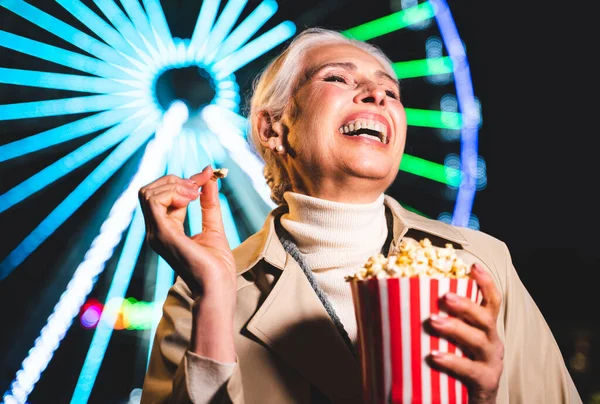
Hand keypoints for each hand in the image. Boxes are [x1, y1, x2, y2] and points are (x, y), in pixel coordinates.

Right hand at [138, 166, 235, 306]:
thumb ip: (209, 204)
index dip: (184, 181)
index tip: (207, 175)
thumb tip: (209, 180)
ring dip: (173, 184)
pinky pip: (154, 202)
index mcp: (166, 230)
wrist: (218, 288)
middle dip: (175, 179)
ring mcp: (157, 233)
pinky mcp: (162, 234)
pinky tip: (191, 198)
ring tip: (195, 193)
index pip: (162, 196)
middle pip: (149, 191)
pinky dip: (172, 192)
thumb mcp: (214, 227)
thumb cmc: (217, 267)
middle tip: (199, 184)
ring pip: (148, 193)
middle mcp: (156, 231)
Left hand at [428, 263, 503, 403]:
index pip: (491, 301)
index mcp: (483, 328)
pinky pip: (470, 370)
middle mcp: (491, 342)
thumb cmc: (452, 367)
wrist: (468, 403)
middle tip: (444, 296)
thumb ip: (433, 324)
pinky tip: (434, 356)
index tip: (472, 265)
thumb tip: (389, 302)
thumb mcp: (449, 342)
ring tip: (433, 321)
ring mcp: (491, 363)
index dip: (485, 282)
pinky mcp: (485, 382)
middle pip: (485, 318)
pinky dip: (453, 361)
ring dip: (455, 328)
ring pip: (479, 340)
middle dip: (465, 304)